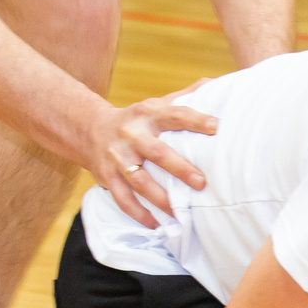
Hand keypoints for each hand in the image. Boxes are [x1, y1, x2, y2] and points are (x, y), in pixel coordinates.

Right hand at [91, 96, 215, 228]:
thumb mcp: (156, 104)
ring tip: (180, 213)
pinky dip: (138, 213)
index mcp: (148, 114)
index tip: (217, 128)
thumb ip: (184, 96)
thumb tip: (214, 83)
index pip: (175, 115)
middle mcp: (132, 134)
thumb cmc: (136, 119)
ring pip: (139, 181)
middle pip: (157, 153)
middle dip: (179, 168)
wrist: (91, 129)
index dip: (195, 120)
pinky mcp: (107, 176)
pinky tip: (156, 224)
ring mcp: (118, 157)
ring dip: (160, 199)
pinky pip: (123, 198)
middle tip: (201, 183)